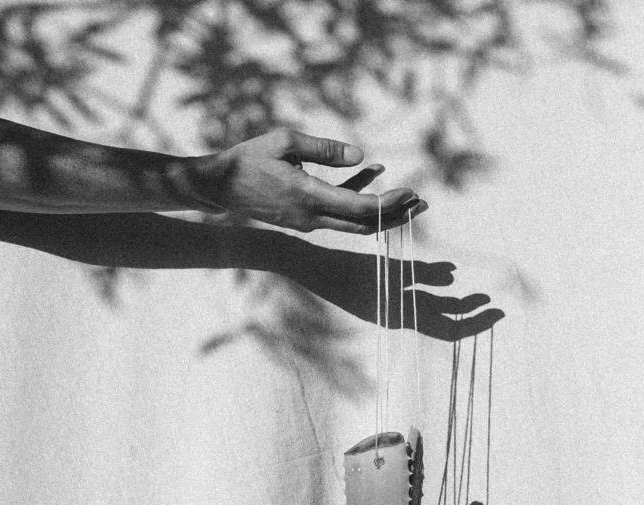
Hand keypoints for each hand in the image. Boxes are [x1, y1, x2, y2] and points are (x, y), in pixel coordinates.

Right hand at [182, 128, 426, 232]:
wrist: (220, 186)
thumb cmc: (250, 158)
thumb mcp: (286, 141)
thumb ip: (325, 150)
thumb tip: (360, 156)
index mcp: (309, 197)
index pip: (360, 208)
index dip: (389, 204)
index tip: (410, 193)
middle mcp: (312, 217)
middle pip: (364, 224)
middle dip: (395, 215)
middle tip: (422, 203)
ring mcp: (308, 222)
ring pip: (353, 223)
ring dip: (380, 211)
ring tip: (407, 196)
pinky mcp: (303, 219)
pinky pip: (337, 213)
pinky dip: (355, 197)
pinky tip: (369, 173)